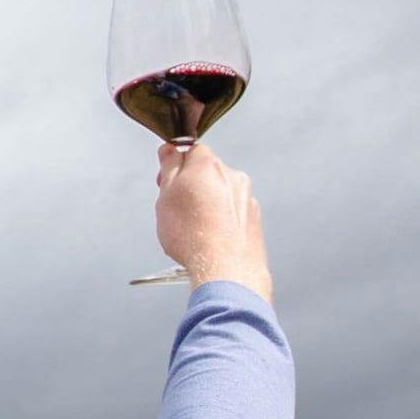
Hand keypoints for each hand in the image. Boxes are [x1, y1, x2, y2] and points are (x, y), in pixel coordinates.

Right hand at [154, 142, 271, 302]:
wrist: (225, 268)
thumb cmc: (193, 236)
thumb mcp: (166, 196)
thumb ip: (169, 168)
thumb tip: (169, 151)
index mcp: (209, 166)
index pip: (190, 150)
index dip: (174, 165)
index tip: (165, 181)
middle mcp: (232, 176)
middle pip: (207, 172)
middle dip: (191, 185)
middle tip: (176, 208)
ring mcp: (246, 197)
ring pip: (221, 192)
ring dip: (207, 203)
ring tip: (193, 228)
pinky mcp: (254, 218)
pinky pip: (232, 211)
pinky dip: (221, 219)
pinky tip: (209, 236)